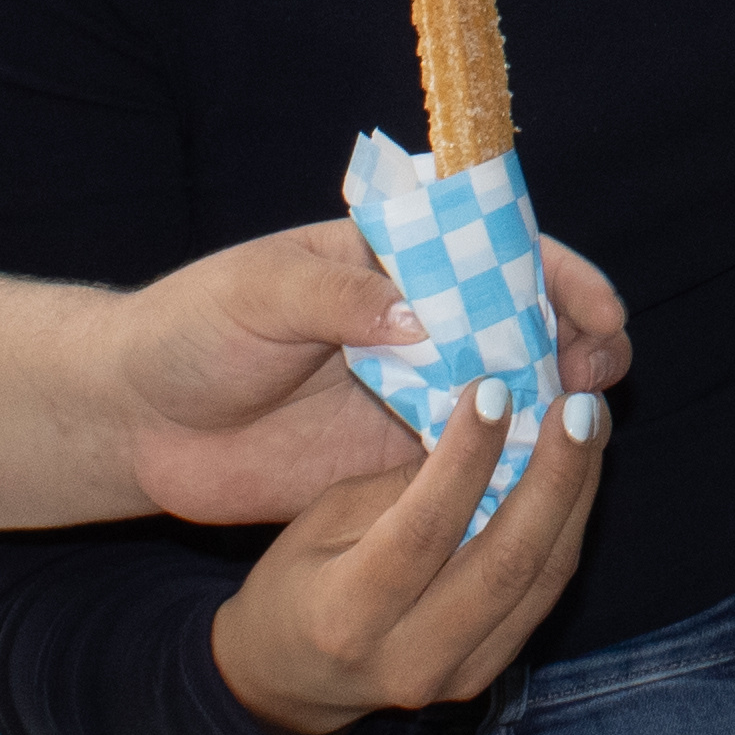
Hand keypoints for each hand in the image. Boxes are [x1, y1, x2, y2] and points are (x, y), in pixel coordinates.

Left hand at [107, 224, 633, 529]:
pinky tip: (537, 483)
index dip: (556, 276)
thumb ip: (338, 298)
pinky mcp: (391, 459)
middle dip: (574, 341)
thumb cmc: (189, 330)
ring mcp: (409, 391)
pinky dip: (508, 470)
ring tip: (585, 425)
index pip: (495, 251)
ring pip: (506, 394)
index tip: (599, 308)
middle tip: (600, 374)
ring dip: (553, 406)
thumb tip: (422, 319)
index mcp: (390, 260)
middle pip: (519, 322)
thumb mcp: (258, 294)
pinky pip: (467, 462)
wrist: (134, 421)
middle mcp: (414, 322)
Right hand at [209, 374, 612, 734]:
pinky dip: (567, 532)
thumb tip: (483, 423)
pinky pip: (543, 598)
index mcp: (345, 614)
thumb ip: (400, 483)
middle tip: (579, 408)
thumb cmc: (296, 582)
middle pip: (504, 563)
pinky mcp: (485, 675)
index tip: (496, 391)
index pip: (424, 531)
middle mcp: (407, 658)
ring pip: (541, 582)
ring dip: (575, 498)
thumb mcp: (323, 520)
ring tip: (591, 429)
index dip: (468, 459)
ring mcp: (455, 677)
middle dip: (553, 477)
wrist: (293, 683)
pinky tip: (577, 478)